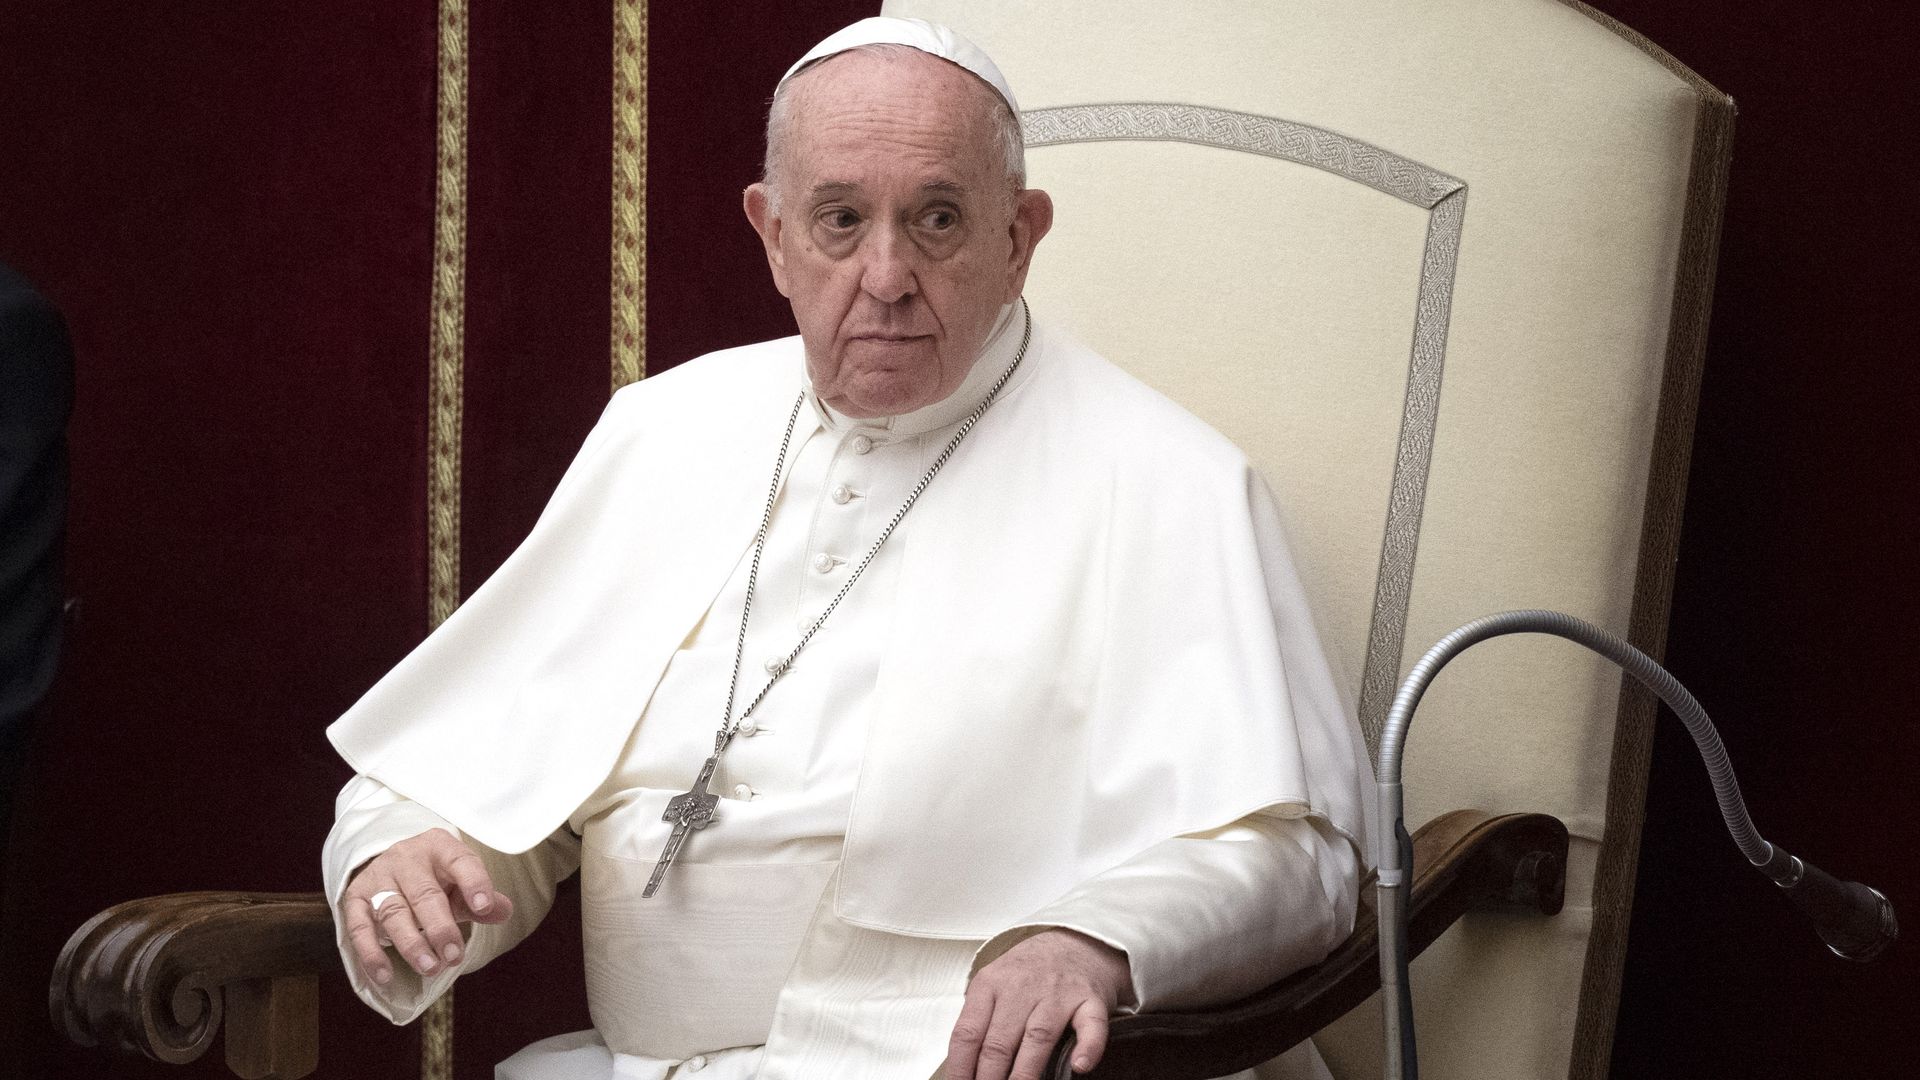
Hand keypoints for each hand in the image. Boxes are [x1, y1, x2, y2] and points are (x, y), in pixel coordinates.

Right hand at [340, 828, 512, 985]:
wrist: (391, 865)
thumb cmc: (435, 879)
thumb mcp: (460, 884)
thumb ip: (481, 900)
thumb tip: (503, 911)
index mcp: (439, 847)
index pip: (460, 861)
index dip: (474, 883)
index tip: (485, 907)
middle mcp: (406, 858)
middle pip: (424, 894)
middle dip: (440, 928)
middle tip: (454, 956)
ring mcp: (378, 878)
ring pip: (393, 912)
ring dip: (411, 943)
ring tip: (430, 967)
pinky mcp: (355, 899)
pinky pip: (359, 929)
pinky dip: (371, 954)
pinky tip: (385, 976)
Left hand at [945, 928, 1131, 1079]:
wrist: (1077, 941)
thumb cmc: (1031, 971)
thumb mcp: (995, 983)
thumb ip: (980, 1018)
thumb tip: (963, 1067)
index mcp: (991, 983)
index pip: (968, 1033)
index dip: (960, 1068)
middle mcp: (1022, 987)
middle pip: (999, 1041)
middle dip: (989, 1077)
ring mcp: (1058, 993)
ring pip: (1037, 1036)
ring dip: (1025, 1072)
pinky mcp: (1090, 1000)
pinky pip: (1091, 1025)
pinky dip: (1088, 1046)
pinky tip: (1079, 1065)